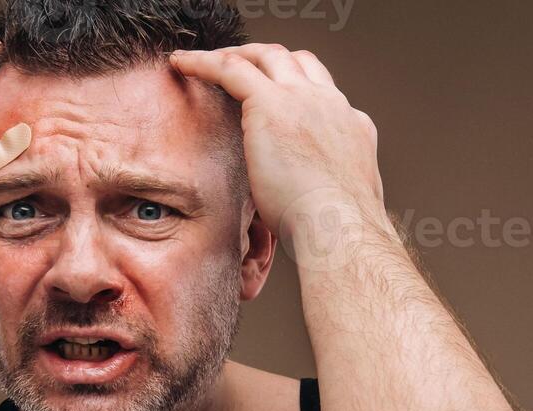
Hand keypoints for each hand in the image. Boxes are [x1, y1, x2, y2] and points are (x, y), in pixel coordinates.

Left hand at [169, 44, 389, 249]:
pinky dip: (203, 62)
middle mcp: (330, 104)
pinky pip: (231, 68)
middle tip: (240, 68)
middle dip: (267, 60)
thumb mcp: (334, 201)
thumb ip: (318, 188)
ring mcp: (302, 99)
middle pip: (297, 62)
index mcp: (352, 127)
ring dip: (236, 55)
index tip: (276, 98)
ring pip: (266, 56)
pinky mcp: (271, 103)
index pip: (323, 93)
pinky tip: (180, 64)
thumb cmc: (336, 232)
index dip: (298, 89)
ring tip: (207, 62)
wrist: (341, 228)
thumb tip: (294, 204)